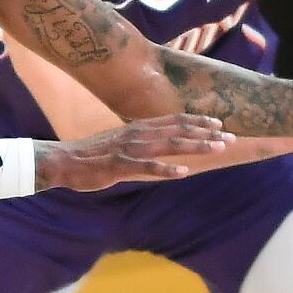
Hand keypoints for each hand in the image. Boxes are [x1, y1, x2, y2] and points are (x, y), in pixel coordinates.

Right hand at [48, 114, 234, 190]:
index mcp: (138, 128)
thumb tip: (160, 147)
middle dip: (206, 133)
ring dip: (196, 146)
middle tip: (230, 136)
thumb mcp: (120, 143)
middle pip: (178, 130)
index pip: (174, 120)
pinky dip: (166, 169)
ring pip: (169, 145)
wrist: (63, 161)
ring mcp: (129, 150)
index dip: (197, 121)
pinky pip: (147, 167)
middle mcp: (137, 134)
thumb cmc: (92, 156)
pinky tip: (183, 172)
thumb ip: (141, 143)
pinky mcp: (119, 166)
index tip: (219, 123)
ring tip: (218, 148)